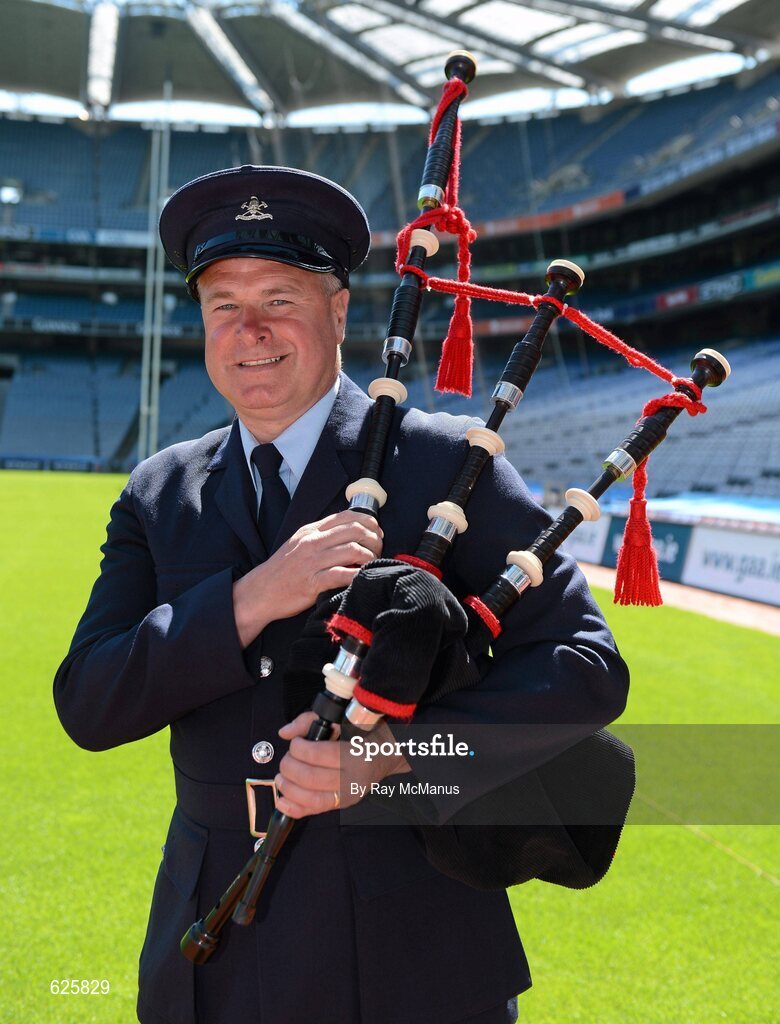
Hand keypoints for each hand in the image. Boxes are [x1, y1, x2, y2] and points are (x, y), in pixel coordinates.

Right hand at [232, 510, 382, 647]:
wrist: (260, 591)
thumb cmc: (283, 569)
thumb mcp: (300, 543)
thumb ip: (322, 535)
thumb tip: (350, 530)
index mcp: (311, 531)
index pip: (347, 516)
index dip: (369, 522)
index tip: (377, 532)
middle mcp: (312, 542)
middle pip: (354, 531)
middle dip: (374, 539)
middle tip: (378, 549)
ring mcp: (312, 562)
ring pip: (352, 550)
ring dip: (369, 557)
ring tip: (371, 564)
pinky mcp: (312, 583)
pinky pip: (342, 575)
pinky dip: (358, 575)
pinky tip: (363, 578)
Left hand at [275, 712, 409, 818]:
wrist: (386, 756)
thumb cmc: (363, 735)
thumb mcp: (340, 720)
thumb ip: (309, 722)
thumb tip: (285, 733)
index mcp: (357, 755)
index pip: (321, 756)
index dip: (300, 749)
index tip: (295, 742)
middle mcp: (353, 779)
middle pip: (312, 779)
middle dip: (291, 768)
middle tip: (287, 758)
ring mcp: (348, 796)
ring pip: (312, 799)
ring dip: (289, 788)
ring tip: (281, 777)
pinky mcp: (342, 805)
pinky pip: (315, 811)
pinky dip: (294, 808)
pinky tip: (281, 800)